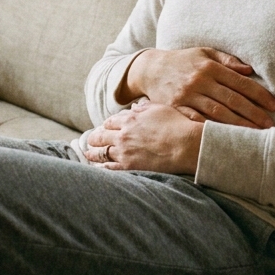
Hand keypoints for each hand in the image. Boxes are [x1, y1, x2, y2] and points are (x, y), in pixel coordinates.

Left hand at [84, 102, 201, 173]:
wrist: (186, 145)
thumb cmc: (177, 125)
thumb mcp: (160, 109)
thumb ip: (144, 108)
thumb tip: (134, 107)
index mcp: (130, 119)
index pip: (111, 122)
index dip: (106, 125)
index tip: (103, 128)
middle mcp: (123, 135)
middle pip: (101, 136)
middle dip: (94, 138)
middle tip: (90, 141)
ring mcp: (125, 152)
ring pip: (101, 153)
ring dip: (92, 153)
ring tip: (87, 154)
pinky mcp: (129, 166)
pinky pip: (109, 168)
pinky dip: (101, 167)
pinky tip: (97, 168)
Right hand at [119, 47, 274, 127]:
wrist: (150, 69)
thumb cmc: (183, 61)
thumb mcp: (204, 53)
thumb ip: (227, 60)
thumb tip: (249, 70)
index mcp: (209, 67)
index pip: (240, 82)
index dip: (259, 94)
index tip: (274, 105)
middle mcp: (199, 82)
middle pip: (231, 100)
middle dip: (252, 113)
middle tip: (268, 125)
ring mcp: (186, 96)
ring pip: (216, 113)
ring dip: (237, 125)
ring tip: (253, 134)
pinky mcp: (175, 108)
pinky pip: (196, 121)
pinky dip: (211, 129)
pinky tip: (224, 137)